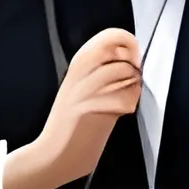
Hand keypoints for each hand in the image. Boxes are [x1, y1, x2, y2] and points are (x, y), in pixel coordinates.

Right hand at [4, 27, 139, 188]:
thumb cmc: (73, 123)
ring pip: (128, 74)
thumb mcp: (83, 86)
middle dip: (134, 66)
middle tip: (130, 82)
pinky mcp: (93, 107)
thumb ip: (102, 68)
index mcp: (79, 62)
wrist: (53, 154)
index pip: (111, 35)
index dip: (130, 43)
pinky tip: (117, 115)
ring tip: (121, 103)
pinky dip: (128, 107)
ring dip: (133, 90)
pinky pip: (126, 99)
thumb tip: (129, 55)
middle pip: (122, 51)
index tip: (133, 60)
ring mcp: (86, 88)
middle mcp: (81, 71)